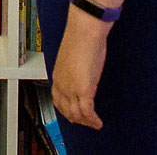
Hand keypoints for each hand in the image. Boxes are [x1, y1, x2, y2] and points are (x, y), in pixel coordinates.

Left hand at [51, 14, 108, 128]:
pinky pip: (87, 112)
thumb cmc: (80, 38)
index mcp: (58, 76)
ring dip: (86, 122)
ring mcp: (72, 89)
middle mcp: (62, 85)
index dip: (66, 110)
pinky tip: (98, 123)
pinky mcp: (84, 90)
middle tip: (85, 122)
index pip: (58, 100)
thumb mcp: (73, 56)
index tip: (73, 114)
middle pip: (67, 110)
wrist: (84, 31)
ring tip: (94, 125)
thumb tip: (81, 69)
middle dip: (76, 119)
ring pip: (77, 114)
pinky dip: (93, 121)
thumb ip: (75, 67)